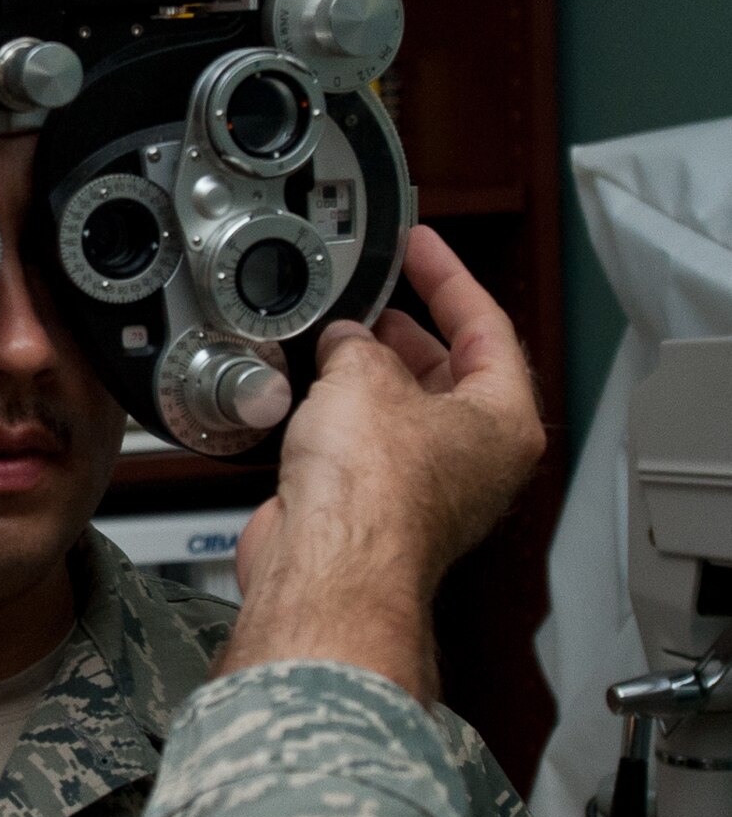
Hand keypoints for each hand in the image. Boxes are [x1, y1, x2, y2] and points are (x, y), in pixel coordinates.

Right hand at [221, 226, 544, 701]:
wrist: (326, 567)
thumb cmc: (371, 493)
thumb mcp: (365, 376)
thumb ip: (360, 344)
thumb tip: (347, 341)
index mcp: (504, 422)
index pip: (487, 328)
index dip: (448, 278)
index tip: (422, 249)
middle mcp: (475, 463)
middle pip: (451, 375)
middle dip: (406, 334)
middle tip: (375, 300)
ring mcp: (428, 494)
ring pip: (403, 417)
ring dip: (367, 381)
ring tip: (333, 346)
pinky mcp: (377, 516)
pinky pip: (365, 453)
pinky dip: (341, 423)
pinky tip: (311, 401)